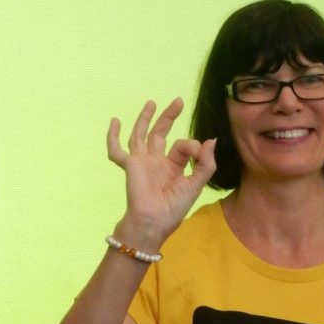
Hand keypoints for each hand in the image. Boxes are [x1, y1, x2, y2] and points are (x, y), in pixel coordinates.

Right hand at [106, 98, 216, 249]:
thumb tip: (211, 140)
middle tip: (178, 101)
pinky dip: (113, 137)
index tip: (198, 151)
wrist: (155, 222)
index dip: (192, 145)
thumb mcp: (196, 184)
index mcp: (172, 166)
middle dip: (169, 116)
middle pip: (160, 133)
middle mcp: (156, 161)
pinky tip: (115, 122)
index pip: (182, 145)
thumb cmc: (174, 207)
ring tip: (152, 102)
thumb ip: (205, 163)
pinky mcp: (130, 165)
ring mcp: (141, 162)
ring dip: (145, 118)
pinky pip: (116, 151)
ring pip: (141, 135)